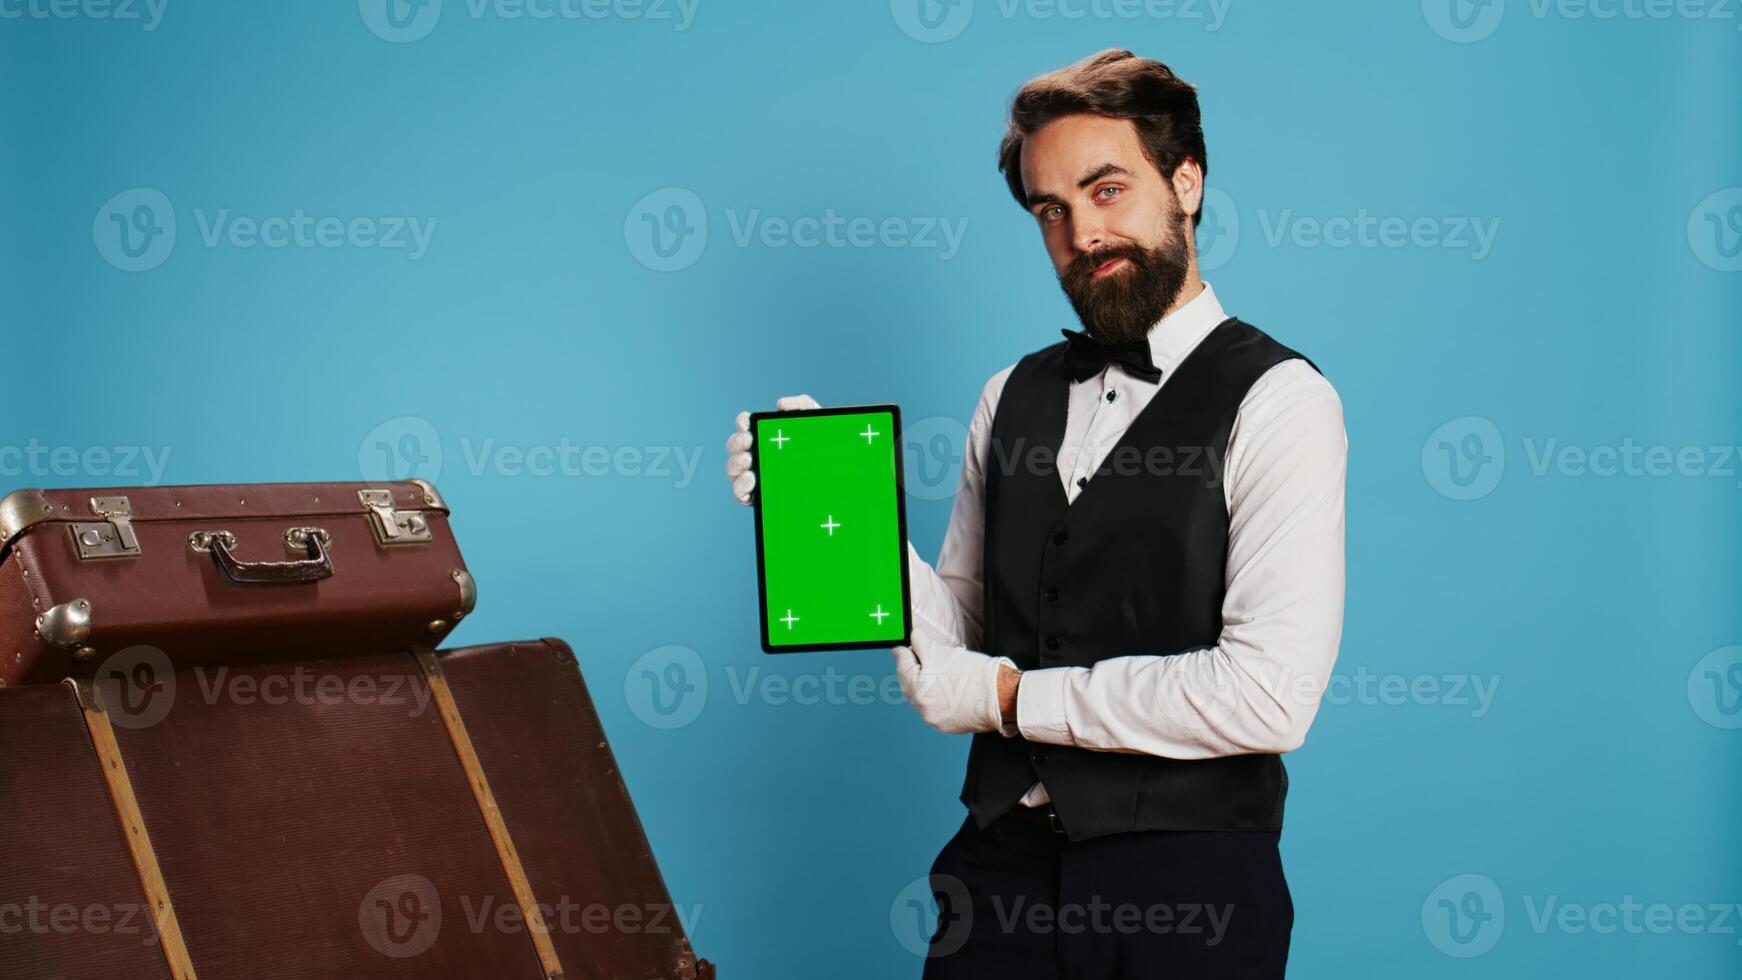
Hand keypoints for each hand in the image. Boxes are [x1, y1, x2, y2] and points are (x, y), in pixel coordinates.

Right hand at [725, 394, 820, 505]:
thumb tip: (780, 405)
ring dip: (737, 463)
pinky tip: (751, 479)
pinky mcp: (758, 497)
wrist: (834, 473)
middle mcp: (754, 456)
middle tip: (749, 441)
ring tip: (748, 461)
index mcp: (763, 437)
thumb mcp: (815, 420)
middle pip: (734, 448)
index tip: (748, 422)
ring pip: (733, 470)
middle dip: (738, 442)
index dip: (742, 422)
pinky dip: (740, 486)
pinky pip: (740, 494)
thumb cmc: (820, 446)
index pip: (745, 427)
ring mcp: (754, 477)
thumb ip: (801, 405)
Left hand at [892, 628, 1020, 734]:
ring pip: (919, 699)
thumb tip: (913, 637)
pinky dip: (934, 700)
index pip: (903, 665)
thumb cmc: (974, 673)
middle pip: (908, 684)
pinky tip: (943, 691)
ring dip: (921, 686)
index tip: (900, 648)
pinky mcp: (946, 726)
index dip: (902, 653)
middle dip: (910, 670)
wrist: (1000, 697)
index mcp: (918, 687)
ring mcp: (933, 719)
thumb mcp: (944, 652)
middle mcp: (922, 707)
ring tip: (932, 674)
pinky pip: (933, 710)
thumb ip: (922, 644)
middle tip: (914, 658)